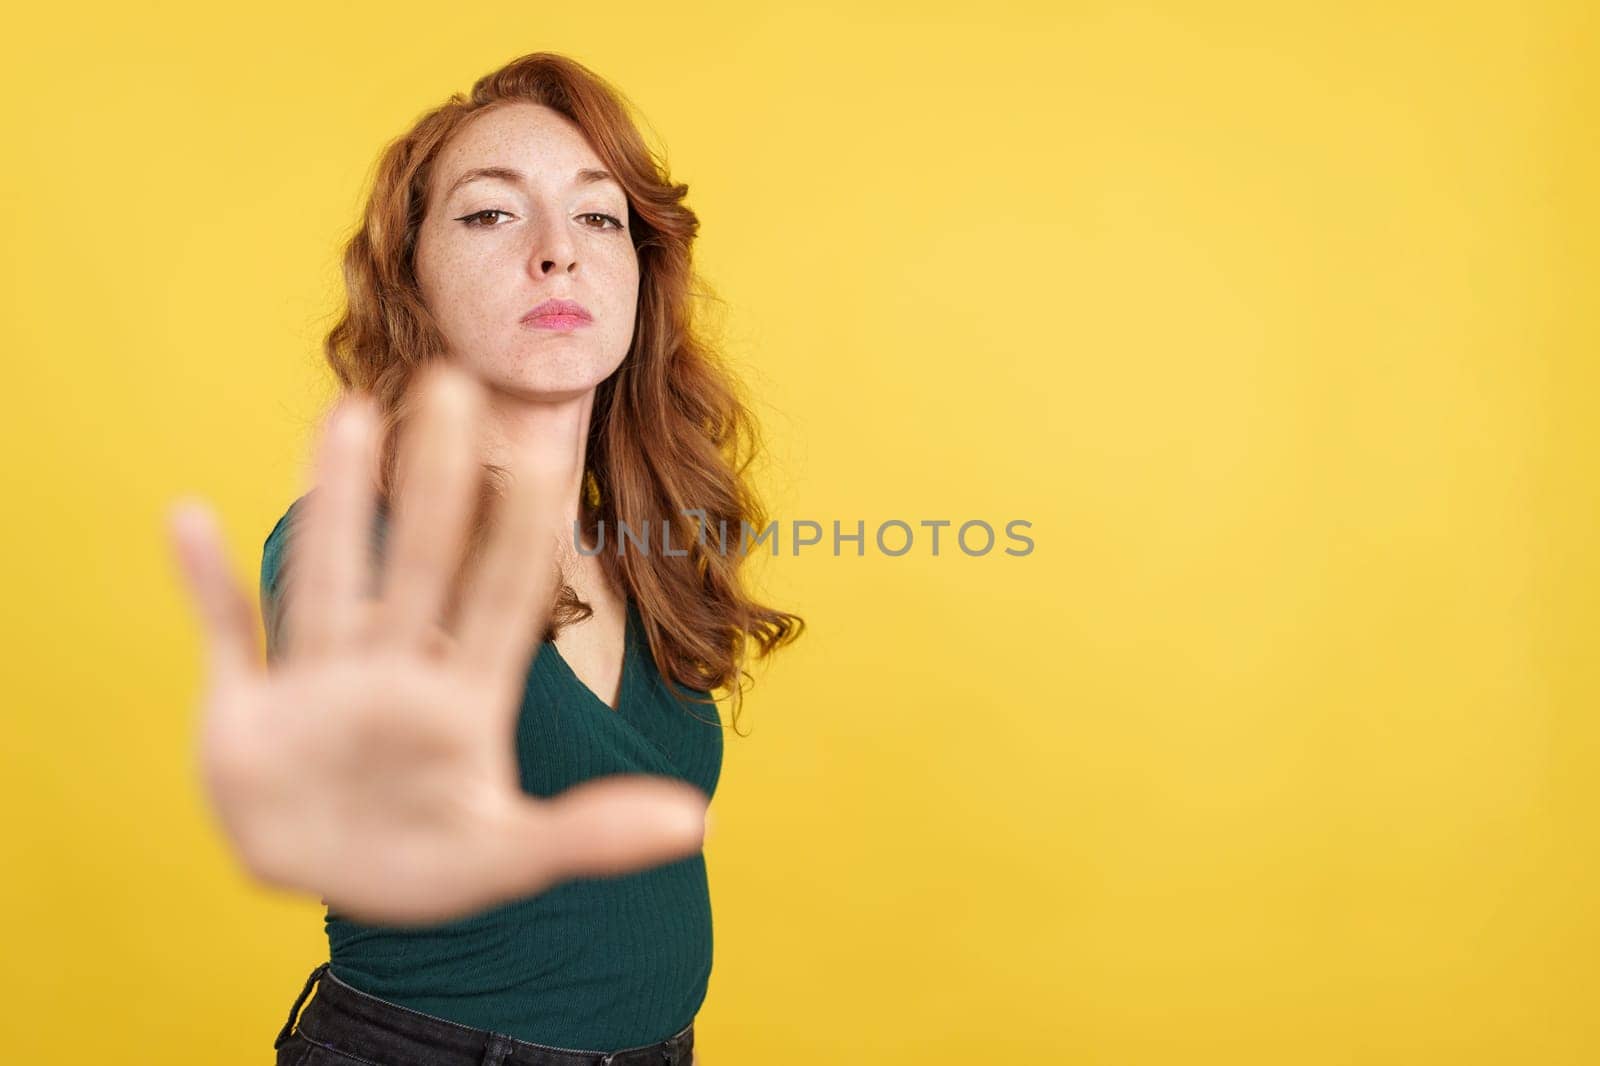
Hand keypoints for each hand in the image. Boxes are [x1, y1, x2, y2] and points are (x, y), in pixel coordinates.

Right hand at [168, 363, 708, 925]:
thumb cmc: (428, 866)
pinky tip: (189, 519)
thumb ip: (594, 835)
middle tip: (452, 382)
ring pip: (331, 576)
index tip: (542, 459)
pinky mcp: (247, 708)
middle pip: (420, 559)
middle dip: (433, 479)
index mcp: (462, 699)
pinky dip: (205, 585)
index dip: (518, 532)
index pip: (502, 597)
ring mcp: (321, 682)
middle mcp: (395, 670)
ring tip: (347, 413)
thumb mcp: (511, 858)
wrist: (328, 885)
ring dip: (332, 500)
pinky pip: (228, 634)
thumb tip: (696, 823)